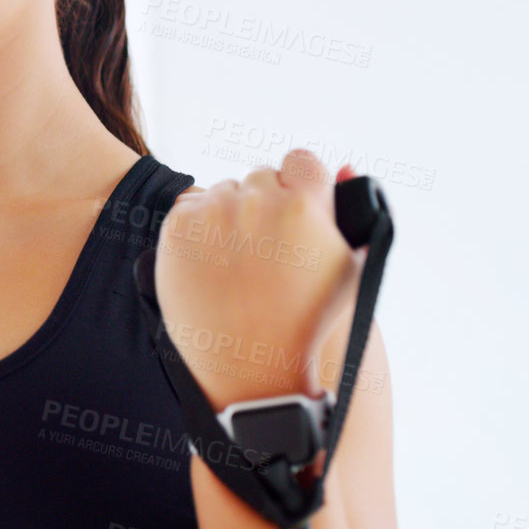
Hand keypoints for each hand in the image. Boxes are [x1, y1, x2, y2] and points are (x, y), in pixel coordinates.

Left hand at [153, 148, 364, 409]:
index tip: (293, 211)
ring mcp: (214, 214)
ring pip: (223, 192)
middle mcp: (257, 203)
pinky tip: (212, 262)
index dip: (298, 186)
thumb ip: (351, 215)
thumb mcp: (348, 270)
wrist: (252, 367)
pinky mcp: (178, 229)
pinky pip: (190, 208)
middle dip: (264, 205)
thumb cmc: (307, 322)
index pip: (301, 161)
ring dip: (229, 216)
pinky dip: (198, 228)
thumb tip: (345, 167)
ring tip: (237, 263)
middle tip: (265, 249)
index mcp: (304, 206)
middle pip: (260, 178)